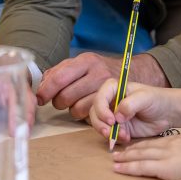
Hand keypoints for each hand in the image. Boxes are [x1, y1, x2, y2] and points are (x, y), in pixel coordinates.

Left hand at [38, 52, 167, 119]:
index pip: (59, 76)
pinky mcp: (118, 103)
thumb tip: (42, 82)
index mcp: (86, 60)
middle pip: (65, 96)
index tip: (39, 99)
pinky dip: (89, 119)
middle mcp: (97, 72)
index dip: (46, 91)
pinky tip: (93, 112)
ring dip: (75, 112)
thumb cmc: (106, 73)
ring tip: (80, 106)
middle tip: (63, 103)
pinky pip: (92, 118)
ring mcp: (108, 87)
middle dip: (60, 103)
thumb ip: (63, 71)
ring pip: (77, 109)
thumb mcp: (85, 66)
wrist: (141, 78)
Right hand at [88, 79, 174, 144]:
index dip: (101, 109)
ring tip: (123, 135)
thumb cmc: (157, 100)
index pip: (99, 97)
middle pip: (95, 112)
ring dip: (107, 133)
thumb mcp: (145, 98)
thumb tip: (117, 116)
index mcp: (114, 89)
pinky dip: (115, 138)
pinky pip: (110, 135)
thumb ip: (130, 104)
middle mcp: (110, 102)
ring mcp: (113, 116)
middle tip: (109, 132)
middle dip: (100, 124)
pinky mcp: (118, 128)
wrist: (167, 113)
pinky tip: (127, 138)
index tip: (111, 120)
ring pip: (99, 125)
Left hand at [112, 134, 180, 179]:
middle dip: (132, 149)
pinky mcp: (163, 167)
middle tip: (119, 151)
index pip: (158, 142)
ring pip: (140, 154)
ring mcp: (166, 155)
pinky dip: (128, 167)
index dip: (145, 144)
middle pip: (146, 146)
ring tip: (115, 159)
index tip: (136, 146)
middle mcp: (170, 145)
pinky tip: (118, 168)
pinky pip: (141, 166)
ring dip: (126, 157)